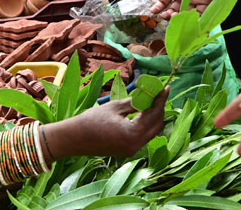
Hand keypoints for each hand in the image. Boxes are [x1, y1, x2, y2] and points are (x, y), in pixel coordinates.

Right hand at [50, 88, 168, 158]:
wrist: (74, 138)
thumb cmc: (92, 120)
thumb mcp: (115, 107)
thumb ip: (135, 102)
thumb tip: (149, 96)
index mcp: (133, 133)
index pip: (154, 114)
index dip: (161, 100)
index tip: (166, 88)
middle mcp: (136, 145)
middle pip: (156, 125)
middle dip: (159, 109)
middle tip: (159, 94)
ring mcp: (132, 151)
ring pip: (151, 132)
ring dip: (154, 117)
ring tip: (152, 101)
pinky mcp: (127, 151)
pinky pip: (143, 137)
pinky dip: (146, 125)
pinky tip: (143, 113)